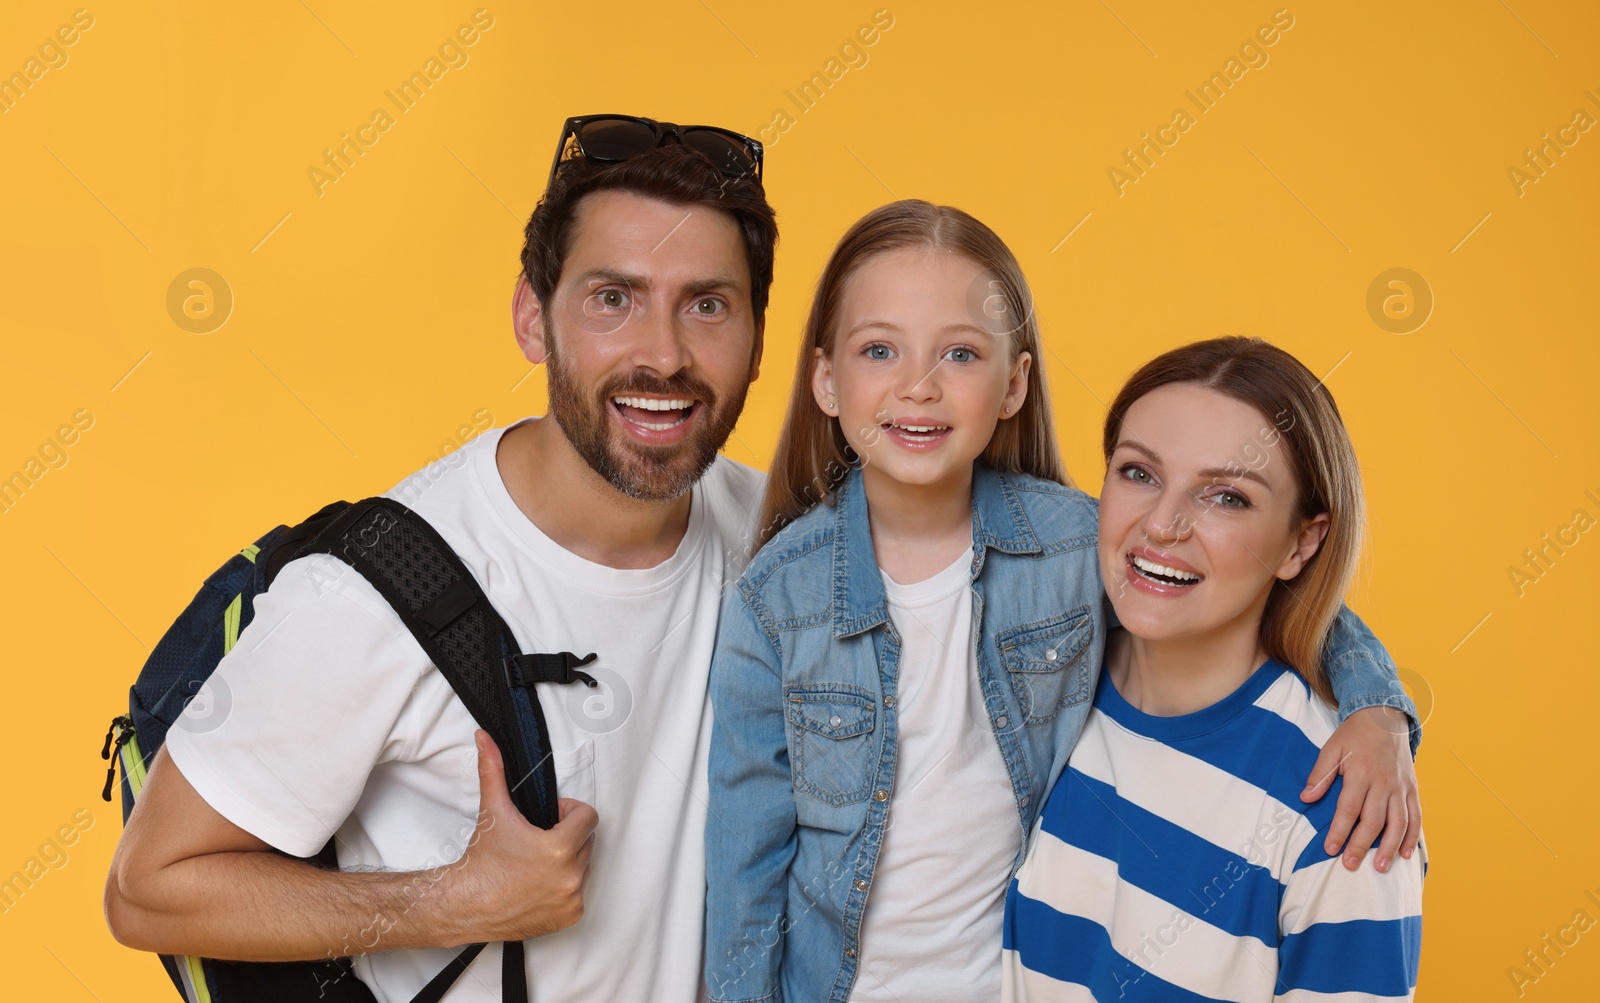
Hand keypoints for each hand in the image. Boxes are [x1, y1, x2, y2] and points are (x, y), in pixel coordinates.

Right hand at [446, 730, 597, 941]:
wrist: (466, 905)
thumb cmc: (482, 862)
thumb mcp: (493, 812)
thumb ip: (494, 770)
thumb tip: (485, 738)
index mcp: (559, 848)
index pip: (589, 817)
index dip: (569, 812)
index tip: (550, 817)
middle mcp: (570, 876)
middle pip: (588, 840)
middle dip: (568, 834)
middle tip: (540, 838)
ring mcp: (571, 899)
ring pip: (585, 865)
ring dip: (568, 859)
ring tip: (538, 861)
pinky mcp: (569, 916)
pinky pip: (579, 892)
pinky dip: (565, 886)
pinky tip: (539, 883)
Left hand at [1300, 706, 1420, 872]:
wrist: (1385, 717)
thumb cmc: (1354, 735)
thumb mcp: (1332, 749)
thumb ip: (1320, 774)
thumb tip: (1306, 798)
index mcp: (1361, 774)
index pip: (1349, 808)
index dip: (1339, 830)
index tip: (1330, 849)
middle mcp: (1384, 783)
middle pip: (1373, 820)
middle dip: (1361, 845)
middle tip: (1350, 865)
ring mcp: (1401, 787)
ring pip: (1398, 822)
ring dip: (1390, 847)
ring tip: (1379, 868)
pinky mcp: (1413, 789)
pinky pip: (1416, 816)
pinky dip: (1413, 836)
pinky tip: (1406, 854)